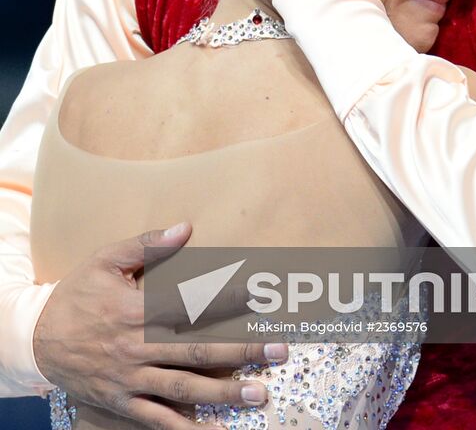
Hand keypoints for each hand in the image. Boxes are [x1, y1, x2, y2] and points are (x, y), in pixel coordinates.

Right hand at [33, 222, 287, 428]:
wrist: (35, 340)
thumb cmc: (76, 294)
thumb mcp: (105, 260)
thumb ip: (146, 245)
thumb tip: (185, 227)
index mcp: (137, 309)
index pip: (191, 304)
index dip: (227, 300)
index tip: (259, 297)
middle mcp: (138, 347)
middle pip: (198, 351)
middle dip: (242, 353)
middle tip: (279, 353)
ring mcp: (131, 379)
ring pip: (184, 389)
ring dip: (224, 393)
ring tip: (259, 395)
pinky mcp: (121, 403)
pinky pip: (156, 420)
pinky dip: (185, 428)